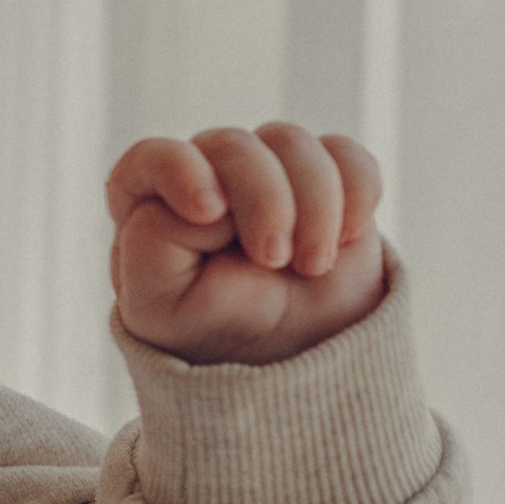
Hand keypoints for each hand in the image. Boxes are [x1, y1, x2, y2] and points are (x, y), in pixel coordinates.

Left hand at [108, 123, 385, 364]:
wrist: (293, 360)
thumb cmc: (215, 331)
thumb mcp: (159, 306)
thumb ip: (152, 242)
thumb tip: (208, 199)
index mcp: (152, 206)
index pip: (149, 157)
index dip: (178, 169)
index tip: (210, 213)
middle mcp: (208, 177)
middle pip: (230, 145)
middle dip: (262, 200)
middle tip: (274, 259)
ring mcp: (268, 172)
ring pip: (289, 143)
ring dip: (313, 205)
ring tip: (312, 266)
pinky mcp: (323, 178)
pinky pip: (344, 154)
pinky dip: (355, 192)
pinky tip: (346, 238)